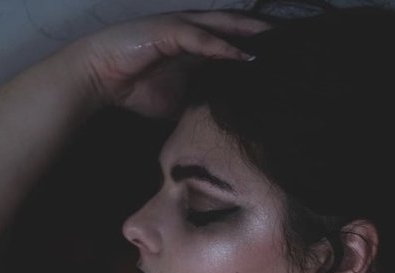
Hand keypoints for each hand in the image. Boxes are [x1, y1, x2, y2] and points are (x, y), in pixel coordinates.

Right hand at [75, 11, 268, 116]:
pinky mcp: (168, 31)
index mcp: (198, 47)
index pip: (235, 42)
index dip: (258, 47)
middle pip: (236, 27)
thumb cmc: (136, 88)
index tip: (284, 59)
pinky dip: (221, 46)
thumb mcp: (178, 102)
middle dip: (263, 33)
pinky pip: (200, 37)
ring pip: (223, 25)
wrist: (101, 77)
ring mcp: (181, 28)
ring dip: (249, 33)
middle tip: (293, 41)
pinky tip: (241, 55)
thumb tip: (221, 125)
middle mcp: (194, 32)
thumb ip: (200, 104)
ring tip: (275, 41)